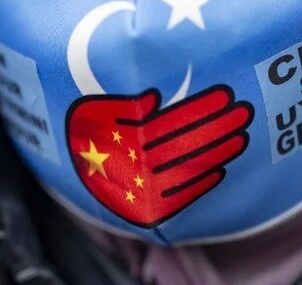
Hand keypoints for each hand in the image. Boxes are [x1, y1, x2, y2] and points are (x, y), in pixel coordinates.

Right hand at [65, 86, 252, 227]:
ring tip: (240, 134)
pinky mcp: (146, 205)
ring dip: (216, 150)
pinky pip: (179, 194)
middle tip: (243, 111)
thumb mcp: (92, 109)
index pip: (173, 120)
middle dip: (217, 126)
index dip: (201, 108)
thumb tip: (152, 100)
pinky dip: (201, 182)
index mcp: (128, 137)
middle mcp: (139, 161)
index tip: (225, 95)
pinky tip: (221, 170)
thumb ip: (124, 106)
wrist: (58, 167)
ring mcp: (144, 185)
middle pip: (186, 141)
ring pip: (188, 166)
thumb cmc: (78, 130)